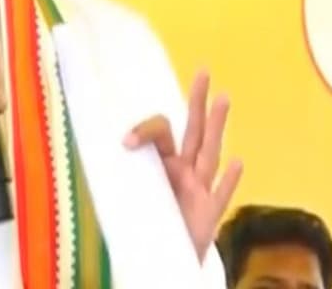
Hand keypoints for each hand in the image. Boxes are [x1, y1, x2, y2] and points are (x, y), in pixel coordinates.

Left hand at [123, 71, 242, 261]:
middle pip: (193, 131)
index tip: (126, 142)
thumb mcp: (127, 198)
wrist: (162, 260)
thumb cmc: (146, 226)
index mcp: (163, 165)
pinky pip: (220, 196)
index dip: (144, 130)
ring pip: (210, 155)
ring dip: (217, 127)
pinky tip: (237, 162)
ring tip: (224, 97)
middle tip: (202, 72)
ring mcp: (199, 191)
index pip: (160, 133)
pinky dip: (229, 181)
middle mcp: (183, 172)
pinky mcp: (208, 215)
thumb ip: (119, 179)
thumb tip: (93, 156)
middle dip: (197, 102)